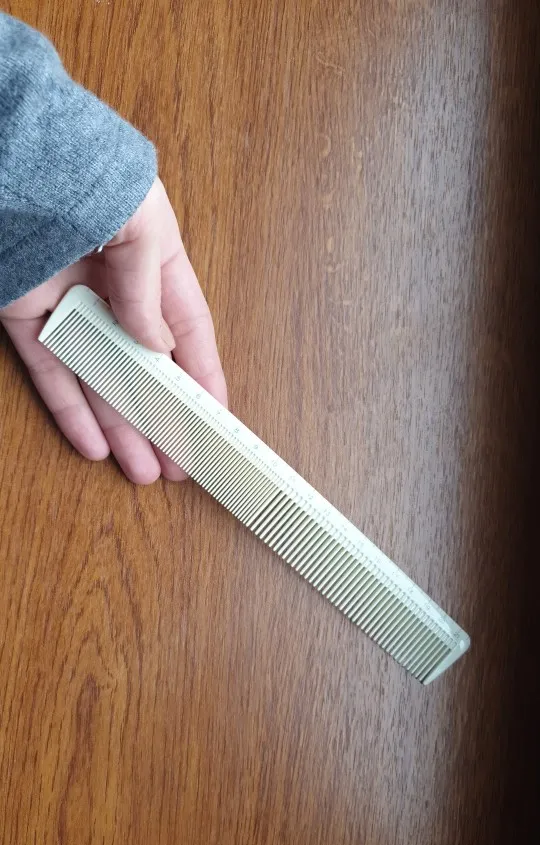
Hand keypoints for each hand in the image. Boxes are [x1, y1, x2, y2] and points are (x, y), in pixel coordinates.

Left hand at [0, 178, 226, 482]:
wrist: (14, 149)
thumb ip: (148, 293)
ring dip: (122, 426)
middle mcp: (114, 290)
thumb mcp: (140, 228)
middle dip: (163, 419)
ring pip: (100, 380)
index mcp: (155, 261)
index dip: (205, 379)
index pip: (189, 333)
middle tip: (178, 462)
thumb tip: (158, 348)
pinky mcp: (26, 314)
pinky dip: (69, 409)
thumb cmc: (86, 171)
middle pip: (146, 369)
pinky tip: (92, 444)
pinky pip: (50, 370)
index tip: (218, 422)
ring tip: (142, 469)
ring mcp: (69, 304)